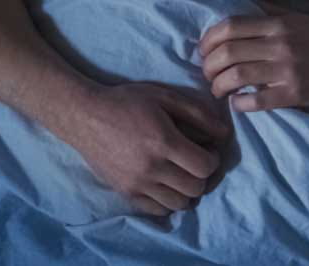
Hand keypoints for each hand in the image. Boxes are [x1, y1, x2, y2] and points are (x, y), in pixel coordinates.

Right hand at [55, 81, 229, 218]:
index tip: (207, 149)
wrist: (84, 116)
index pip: (205, 167)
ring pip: (179, 204)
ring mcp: (136, 184)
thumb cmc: (127, 102)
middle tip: (196, 161)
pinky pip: (157, 210)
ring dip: (187, 191)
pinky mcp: (125, 193)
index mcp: (163, 142)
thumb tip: (224, 134)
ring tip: (182, 174)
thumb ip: (198, 114)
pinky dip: (168, 201)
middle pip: (195, 188)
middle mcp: (151, 168)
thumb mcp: (165, 97)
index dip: (213, 159)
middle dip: (203, 176)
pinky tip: (167, 184)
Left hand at [199, 2, 308, 110]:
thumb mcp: (300, 18)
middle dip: (208, 65)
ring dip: (218, 85)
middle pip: (228, 51)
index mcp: (280, 23)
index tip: (203, 50)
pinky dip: (239, 104)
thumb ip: (269, 11)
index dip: (208, 39)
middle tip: (207, 74)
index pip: (230, 26)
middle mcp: (281, 44)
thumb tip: (236, 2)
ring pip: (236, 76)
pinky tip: (237, 104)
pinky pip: (256, 101)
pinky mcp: (295, 95)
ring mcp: (288, 70)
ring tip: (218, 90)